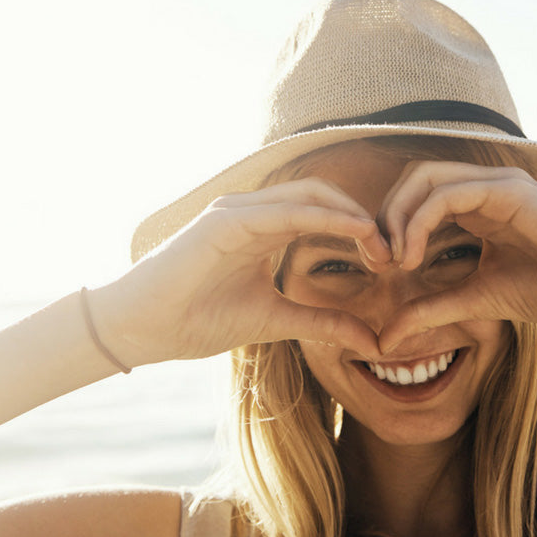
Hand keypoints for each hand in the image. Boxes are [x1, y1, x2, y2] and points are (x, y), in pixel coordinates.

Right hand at [88, 179, 391, 366]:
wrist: (143, 329)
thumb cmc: (198, 320)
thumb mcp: (275, 320)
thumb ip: (321, 322)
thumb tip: (371, 340)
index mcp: (264, 228)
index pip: (324, 211)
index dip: (361, 230)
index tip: (390, 261)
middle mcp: (253, 211)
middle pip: (324, 195)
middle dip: (363, 219)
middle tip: (393, 252)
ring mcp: (237, 210)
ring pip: (309, 195)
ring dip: (351, 216)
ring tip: (380, 244)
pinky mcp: (224, 221)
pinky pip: (284, 211)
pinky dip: (323, 218)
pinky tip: (354, 234)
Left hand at [376, 161, 536, 351]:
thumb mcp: (476, 301)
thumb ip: (431, 311)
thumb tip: (385, 338)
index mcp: (476, 206)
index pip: (415, 195)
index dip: (389, 226)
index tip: (382, 269)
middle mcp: (483, 186)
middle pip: (412, 178)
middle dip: (385, 216)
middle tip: (379, 260)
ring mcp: (497, 183)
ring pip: (424, 176)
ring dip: (398, 217)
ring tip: (397, 259)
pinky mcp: (508, 190)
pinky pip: (448, 193)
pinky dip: (420, 221)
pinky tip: (414, 256)